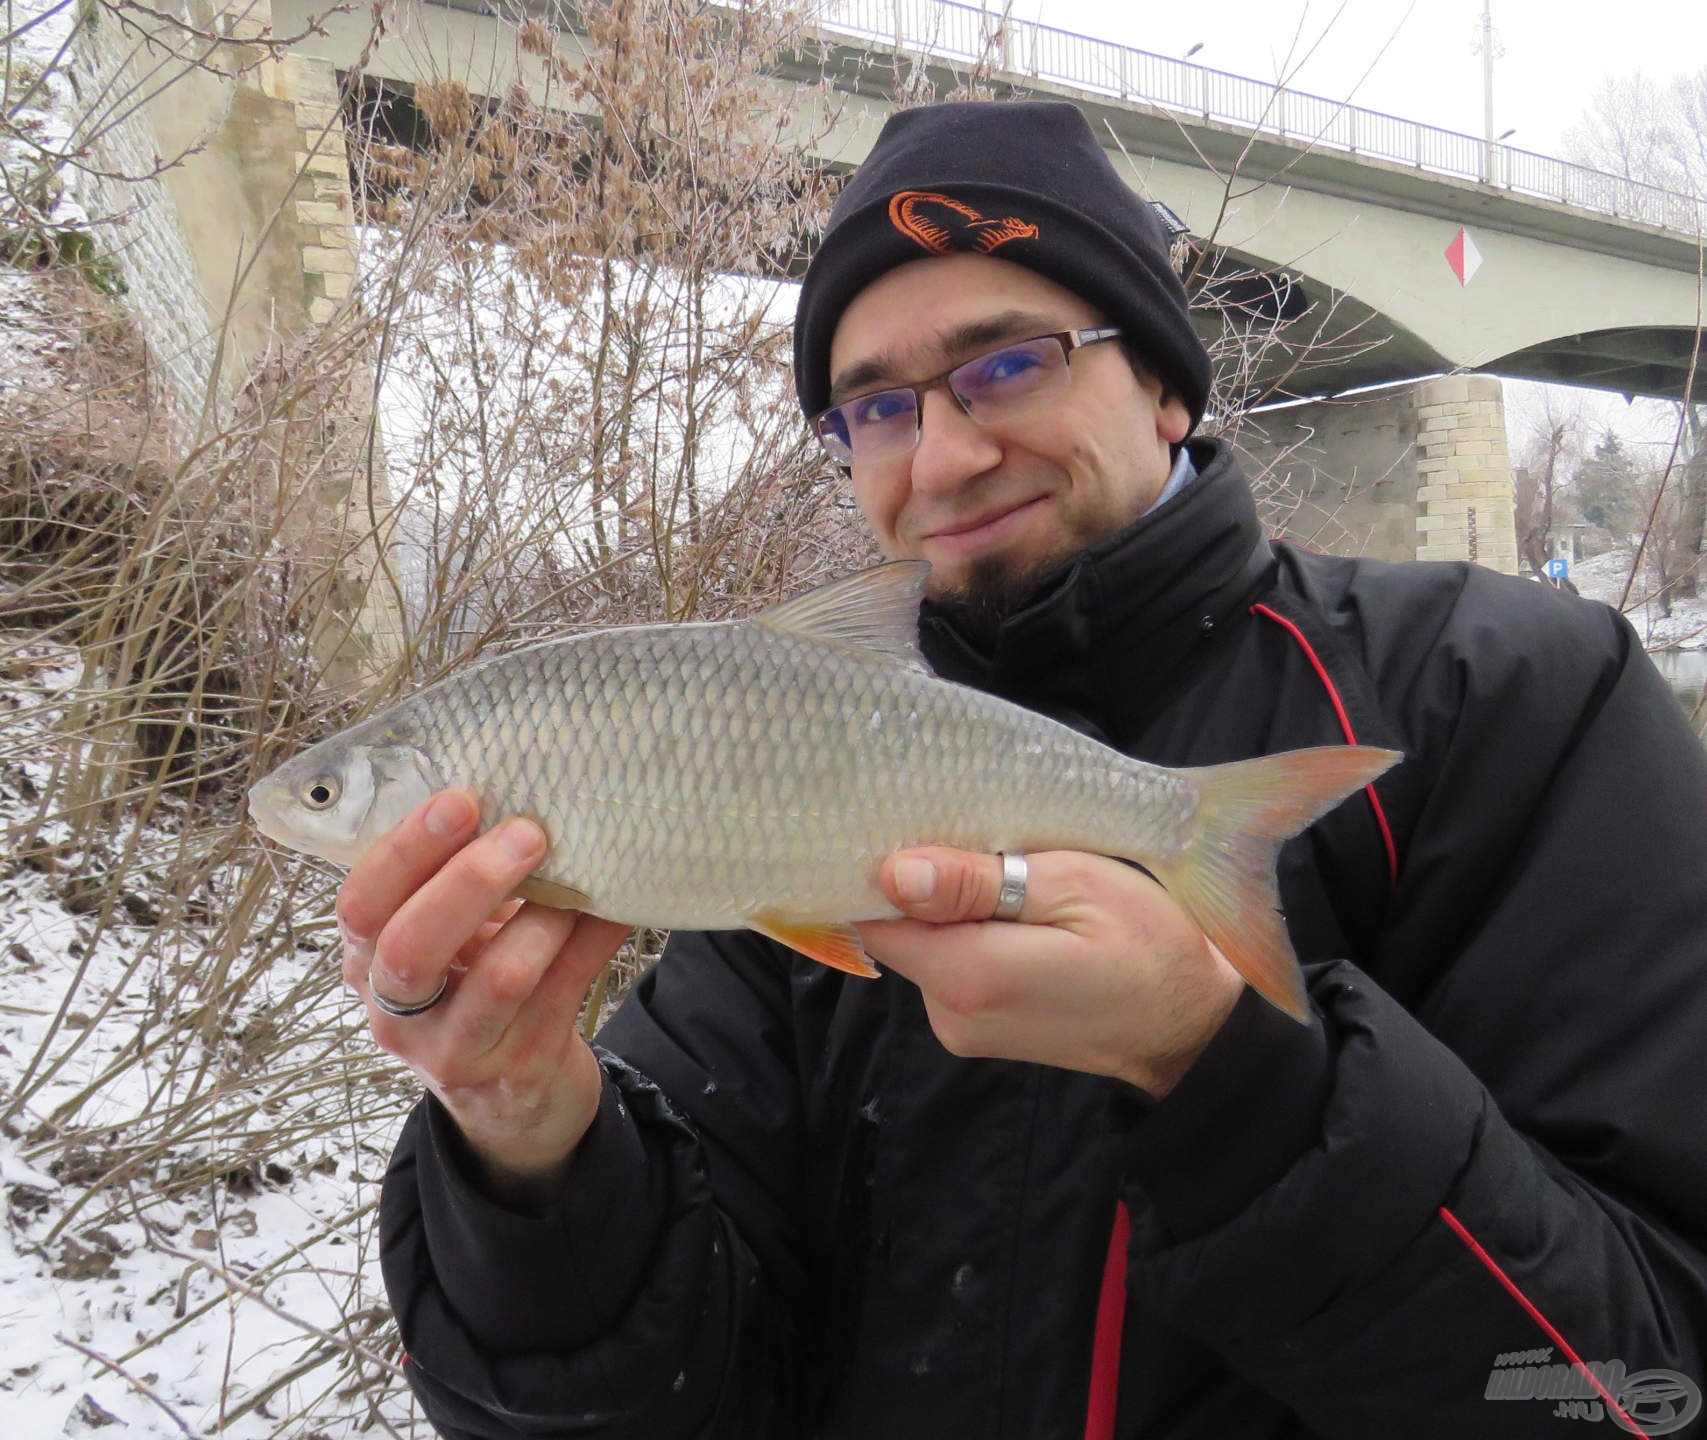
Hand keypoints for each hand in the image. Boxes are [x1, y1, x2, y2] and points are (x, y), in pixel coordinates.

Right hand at [336, 789, 631, 1203]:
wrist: (516, 1097)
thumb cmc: (475, 987)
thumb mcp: (448, 941)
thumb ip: (452, 882)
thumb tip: (514, 788)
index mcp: (368, 966)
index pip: (359, 907)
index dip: (405, 851)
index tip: (461, 801)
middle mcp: (399, 1016)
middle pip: (411, 948)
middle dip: (470, 881)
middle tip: (528, 832)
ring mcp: (459, 1051)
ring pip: (500, 978)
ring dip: (546, 914)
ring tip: (578, 875)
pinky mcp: (523, 1065)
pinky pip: (567, 988)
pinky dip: (597, 937)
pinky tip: (620, 902)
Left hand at [855, 849, 1245, 1098]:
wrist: (1191, 1027)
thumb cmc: (1149, 945)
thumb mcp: (1074, 885)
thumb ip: (979, 880)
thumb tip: (894, 873)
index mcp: (968, 975)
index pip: (874, 914)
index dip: (882, 865)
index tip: (915, 825)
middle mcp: (950, 1013)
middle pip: (897, 928)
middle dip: (926, 882)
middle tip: (983, 839)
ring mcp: (961, 1028)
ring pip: (924, 945)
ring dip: (952, 908)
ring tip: (1013, 876)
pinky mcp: (976, 1031)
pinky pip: (949, 966)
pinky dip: (970, 934)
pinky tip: (1016, 914)